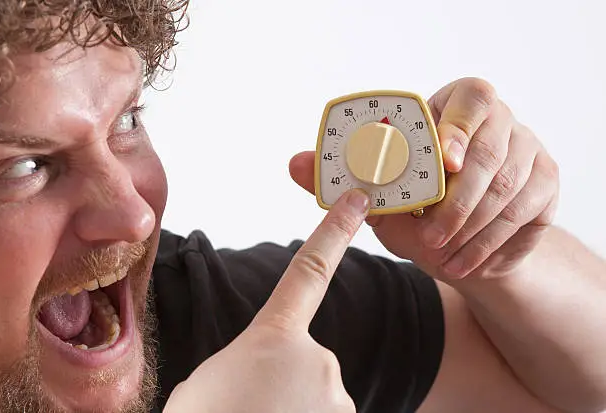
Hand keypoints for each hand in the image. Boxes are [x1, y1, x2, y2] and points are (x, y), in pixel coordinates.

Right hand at [163, 189, 369, 412]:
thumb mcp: (213, 378)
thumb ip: (249, 361)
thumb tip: (265, 374)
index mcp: (275, 334)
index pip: (310, 269)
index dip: (335, 230)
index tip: (357, 200)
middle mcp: (317, 357)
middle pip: (308, 359)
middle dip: (285, 380)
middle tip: (251, 405)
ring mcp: (336, 395)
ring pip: (318, 396)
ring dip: (293, 409)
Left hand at [289, 77, 558, 280]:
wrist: (465, 236)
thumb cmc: (418, 204)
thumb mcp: (379, 189)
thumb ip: (338, 173)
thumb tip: (294, 163)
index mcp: (458, 106)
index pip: (472, 97)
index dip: (457, 127)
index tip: (441, 163)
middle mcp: (502, 122)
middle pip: (492, 150)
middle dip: (458, 204)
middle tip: (429, 239)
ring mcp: (532, 152)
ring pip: (508, 191)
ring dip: (473, 231)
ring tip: (444, 260)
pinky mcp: (547, 188)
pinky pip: (526, 219)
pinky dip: (493, 247)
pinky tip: (468, 264)